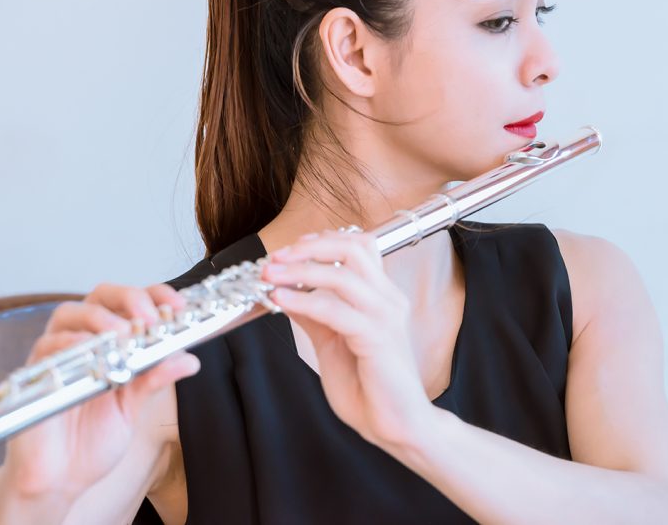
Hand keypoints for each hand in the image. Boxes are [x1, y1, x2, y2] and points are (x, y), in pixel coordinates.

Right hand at [2, 283, 200, 501]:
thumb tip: (190, 359)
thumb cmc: (92, 440)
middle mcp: (83, 341)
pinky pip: (47, 347)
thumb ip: (155, 379)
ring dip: (100, 317)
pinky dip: (70, 344)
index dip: (154, 295)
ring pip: (70, 313)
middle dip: (128, 298)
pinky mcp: (34, 374)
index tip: (177, 305)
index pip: (130, 303)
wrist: (59, 480)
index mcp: (109, 343)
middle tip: (149, 318)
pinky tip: (90, 352)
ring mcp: (57, 355)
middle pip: (100, 297)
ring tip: (123, 333)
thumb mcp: (132, 407)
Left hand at [261, 229, 437, 450]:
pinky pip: (335, 310)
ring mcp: (386, 317)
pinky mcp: (378, 339)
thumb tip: (286, 291)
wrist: (397, 427)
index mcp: (382, 297)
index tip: (290, 248)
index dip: (323, 240)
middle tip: (276, 257)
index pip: (359, 247)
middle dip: (310, 247)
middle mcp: (388, 300)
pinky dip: (303, 301)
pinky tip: (281, 301)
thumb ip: (314, 316)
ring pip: (343, 275)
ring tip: (270, 276)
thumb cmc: (370, 389)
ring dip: (300, 270)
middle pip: (354, 249)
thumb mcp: (332, 343)